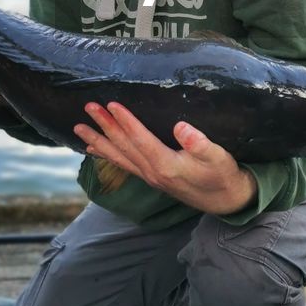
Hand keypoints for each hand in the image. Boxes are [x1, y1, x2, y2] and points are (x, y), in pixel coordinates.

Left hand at [73, 101, 257, 215]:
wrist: (226, 201)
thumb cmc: (223, 175)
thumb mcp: (218, 157)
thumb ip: (199, 144)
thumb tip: (180, 127)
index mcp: (166, 165)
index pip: (140, 140)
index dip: (125, 121)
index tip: (111, 104)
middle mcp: (152, 173)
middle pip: (123, 147)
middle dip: (104, 126)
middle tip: (88, 107)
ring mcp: (149, 177)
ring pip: (118, 157)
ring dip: (98, 141)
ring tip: (79, 128)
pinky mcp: (151, 178)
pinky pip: (123, 165)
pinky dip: (107, 155)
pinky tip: (94, 149)